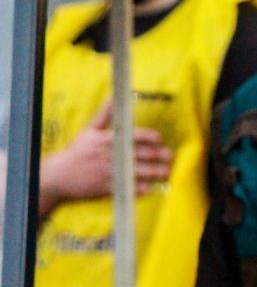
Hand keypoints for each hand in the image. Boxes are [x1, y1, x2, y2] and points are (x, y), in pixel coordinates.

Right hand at [39, 101, 172, 216]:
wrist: (58, 176)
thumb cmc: (76, 152)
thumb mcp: (89, 131)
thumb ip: (104, 115)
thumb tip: (112, 98)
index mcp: (108, 139)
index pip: (133, 136)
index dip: (149, 137)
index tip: (160, 139)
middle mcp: (111, 155)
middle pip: (140, 154)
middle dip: (158, 155)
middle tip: (170, 156)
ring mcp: (109, 172)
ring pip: (137, 172)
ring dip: (154, 173)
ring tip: (166, 172)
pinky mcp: (106, 187)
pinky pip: (126, 188)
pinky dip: (138, 188)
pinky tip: (149, 188)